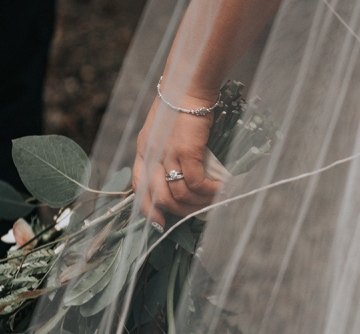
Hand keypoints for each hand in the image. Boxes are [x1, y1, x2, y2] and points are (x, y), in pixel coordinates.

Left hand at [132, 93, 223, 228]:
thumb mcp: (163, 129)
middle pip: (160, 198)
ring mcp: (167, 154)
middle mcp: (151, 155)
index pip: (138, 188)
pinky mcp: (186, 151)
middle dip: (180, 212)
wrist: (189, 84)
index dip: (148, 209)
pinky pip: (197, 183)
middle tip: (198, 212)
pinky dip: (210, 191)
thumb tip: (181, 173)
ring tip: (214, 199)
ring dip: (199, 203)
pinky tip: (220, 189)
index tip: (161, 222)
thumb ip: (165, 149)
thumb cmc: (181, 103)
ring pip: (180, 195)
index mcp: (142, 150)